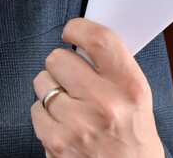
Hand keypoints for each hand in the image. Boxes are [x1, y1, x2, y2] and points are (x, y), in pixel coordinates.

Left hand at [30, 18, 162, 157]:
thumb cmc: (134, 143)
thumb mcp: (137, 101)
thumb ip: (113, 70)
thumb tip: (82, 41)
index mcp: (130, 89)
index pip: (99, 40)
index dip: (79, 28)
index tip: (73, 31)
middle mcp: (104, 104)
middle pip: (58, 58)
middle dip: (62, 66)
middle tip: (74, 80)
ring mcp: (77, 125)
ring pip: (42, 82)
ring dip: (52, 90)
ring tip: (71, 105)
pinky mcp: (56, 143)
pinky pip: (35, 110)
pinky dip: (45, 116)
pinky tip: (64, 125)